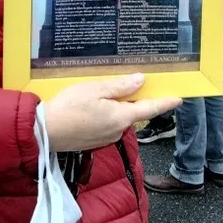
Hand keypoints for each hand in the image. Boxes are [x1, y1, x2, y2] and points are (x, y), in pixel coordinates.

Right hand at [43, 73, 180, 151]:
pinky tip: (90, 107)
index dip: (164, 102)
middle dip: (133, 99)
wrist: (44, 132)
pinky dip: (104, 115)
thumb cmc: (68, 108)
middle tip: (131, 83)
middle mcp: (117, 130)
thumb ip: (119, 86)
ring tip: (101, 93)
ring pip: (118, 118)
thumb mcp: (94, 90)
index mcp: (121, 117)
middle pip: (132, 112)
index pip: (149, 108)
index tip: (178, 99)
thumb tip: (140, 80)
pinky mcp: (94, 141)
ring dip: (116, 107)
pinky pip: (106, 125)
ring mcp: (105, 138)